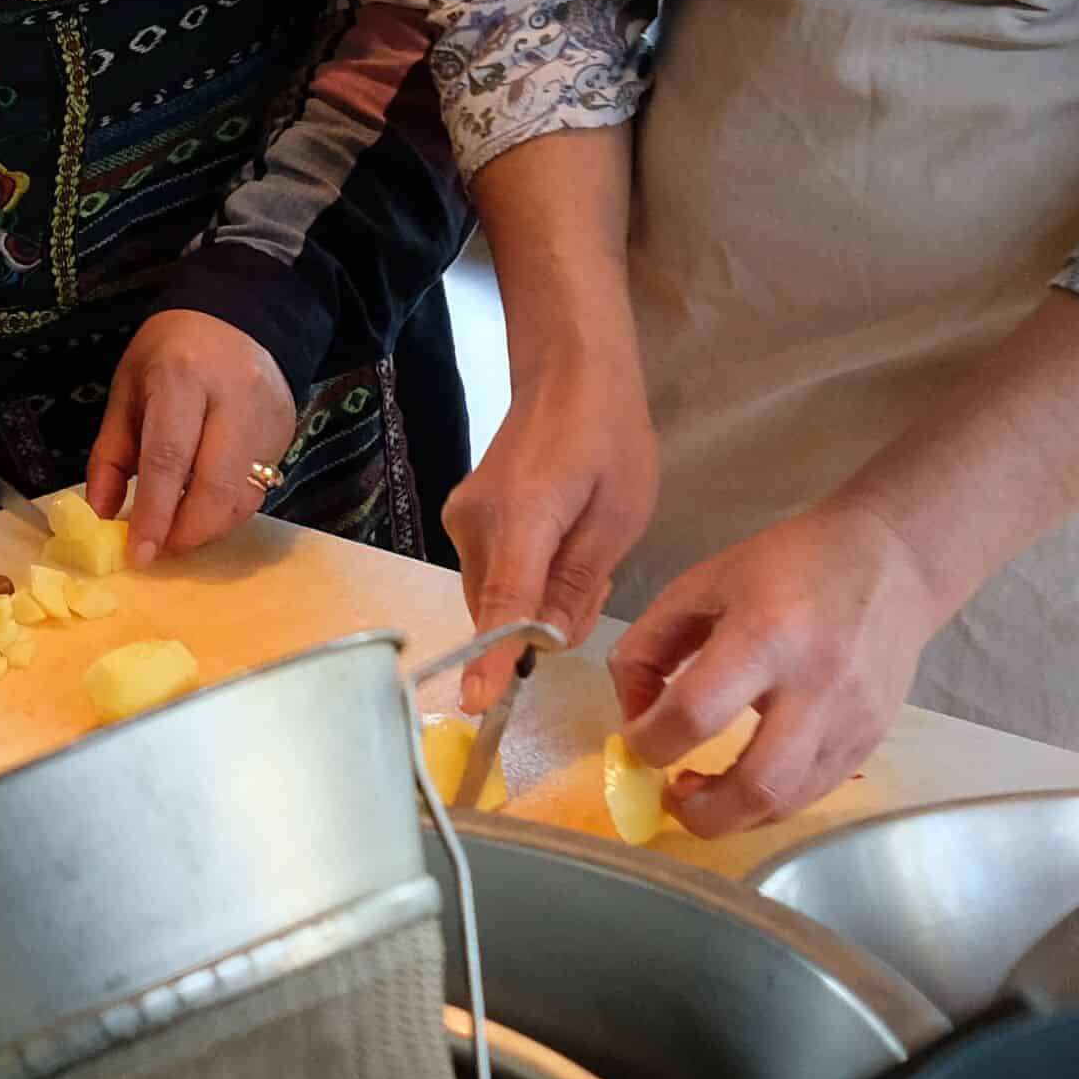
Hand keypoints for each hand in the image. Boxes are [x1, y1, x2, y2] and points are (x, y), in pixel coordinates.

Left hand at [90, 310, 297, 556]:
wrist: (238, 315)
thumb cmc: (170, 351)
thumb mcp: (128, 388)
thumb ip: (111, 453)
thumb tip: (102, 513)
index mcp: (184, 377)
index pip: (169, 458)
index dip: (154, 513)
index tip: (139, 553)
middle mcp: (234, 398)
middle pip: (215, 487)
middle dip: (186, 532)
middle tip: (159, 550)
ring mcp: (268, 418)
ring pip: (243, 498)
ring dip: (208, 528)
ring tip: (177, 533)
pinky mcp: (287, 434)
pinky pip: (259, 490)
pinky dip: (228, 511)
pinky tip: (203, 510)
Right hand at [443, 343, 659, 641]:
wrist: (567, 372)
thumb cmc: (607, 436)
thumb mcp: (618, 516)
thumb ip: (578, 584)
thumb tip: (544, 645)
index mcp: (521, 519)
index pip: (502, 605)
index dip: (492, 659)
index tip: (477, 705)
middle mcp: (474, 525)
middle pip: (497, 612)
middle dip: (543, 622)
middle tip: (597, 574)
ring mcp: (461, 521)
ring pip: (494, 598)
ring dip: (535, 601)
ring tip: (582, 551)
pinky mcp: (463, 520)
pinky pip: (492, 576)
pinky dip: (524, 581)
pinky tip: (558, 545)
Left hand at [601, 496, 953, 835]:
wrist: (893, 563)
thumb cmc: (787, 565)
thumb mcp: (701, 583)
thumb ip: (649, 647)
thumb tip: (633, 718)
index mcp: (764, 634)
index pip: (695, 713)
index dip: (650, 741)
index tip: (636, 742)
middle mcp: (815, 686)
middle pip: (755, 785)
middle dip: (699, 813)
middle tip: (670, 796)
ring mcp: (852, 721)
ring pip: (787, 804)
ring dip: (733, 817)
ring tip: (702, 794)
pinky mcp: (872, 740)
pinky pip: (812, 794)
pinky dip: (768, 803)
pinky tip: (744, 780)